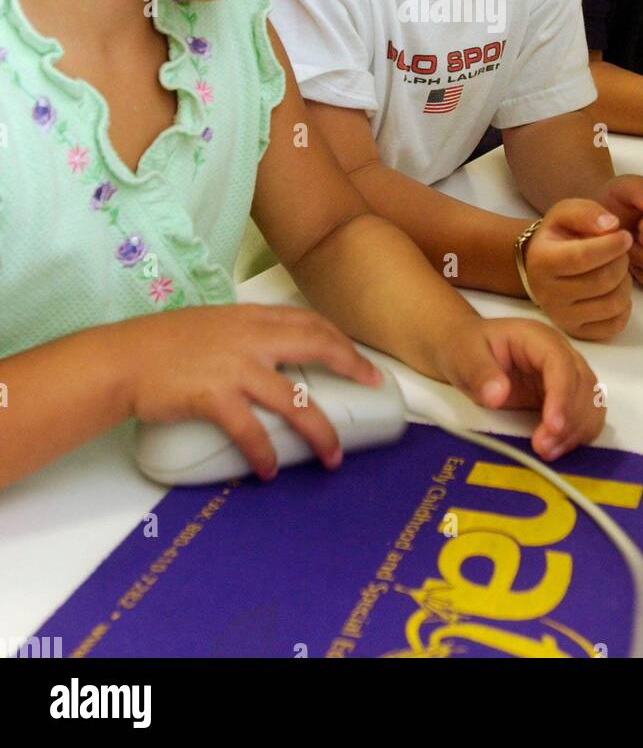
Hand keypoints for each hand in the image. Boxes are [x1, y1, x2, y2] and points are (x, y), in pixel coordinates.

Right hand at [121, 305, 383, 480]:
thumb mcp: (213, 325)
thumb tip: (270, 354)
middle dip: (350, 366)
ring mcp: (235, 367)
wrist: (125, 358)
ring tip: (332, 456)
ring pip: (294, 401)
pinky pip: (251, 431)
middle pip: (316, 346)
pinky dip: (265, 454)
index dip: (341, 340)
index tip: (361, 360)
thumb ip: (245, 334)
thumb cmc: (164, 344)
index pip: (309, 322)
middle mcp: (251, 338)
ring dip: (319, 431)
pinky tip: (270, 471)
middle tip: (371, 388)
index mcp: (251, 318)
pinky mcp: (215, 396)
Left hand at [436, 316, 605, 460]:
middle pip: (584, 385)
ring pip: (591, 402)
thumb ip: (479, 373)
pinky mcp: (564, 397)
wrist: (464, 351)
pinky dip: (577, 434)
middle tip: (543, 448)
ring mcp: (566, 376)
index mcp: (538, 339)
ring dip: (577, 430)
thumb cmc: (465, 350)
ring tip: (548, 452)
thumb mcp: (464, 356)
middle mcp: (560, 354)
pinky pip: (585, 415)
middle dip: (570, 420)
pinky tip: (556, 448)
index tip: (552, 426)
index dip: (562, 396)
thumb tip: (498, 395)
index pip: (562, 365)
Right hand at [516, 198, 633, 341]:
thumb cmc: (558, 236)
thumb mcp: (566, 213)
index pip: (581, 257)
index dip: (611, 246)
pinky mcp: (577, 332)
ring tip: (618, 269)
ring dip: (625, 282)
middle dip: (621, 261)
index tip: (626, 236)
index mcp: (542, 261)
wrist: (543, 265)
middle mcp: (547, 294)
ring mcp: (562, 317)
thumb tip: (612, 226)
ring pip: (613, 303)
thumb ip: (587, 212)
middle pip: (603, 281)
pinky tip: (615, 289)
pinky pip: (615, 325)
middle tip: (621, 251)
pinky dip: (624, 306)